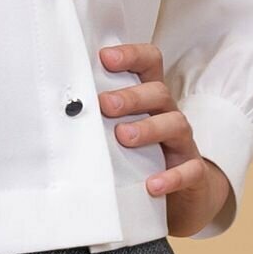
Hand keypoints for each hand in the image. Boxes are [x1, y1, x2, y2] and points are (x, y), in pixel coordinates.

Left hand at [98, 42, 232, 235]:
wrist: (184, 198)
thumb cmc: (143, 158)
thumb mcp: (121, 132)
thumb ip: (99, 119)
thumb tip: (57, 113)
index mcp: (150, 100)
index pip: (149, 63)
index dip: (131, 55)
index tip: (105, 57)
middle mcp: (168, 115)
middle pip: (159, 92)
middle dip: (131, 96)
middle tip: (105, 105)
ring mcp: (183, 144)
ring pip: (176, 124)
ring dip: (149, 129)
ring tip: (124, 137)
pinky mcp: (195, 173)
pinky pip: (190, 171)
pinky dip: (172, 177)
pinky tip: (151, 184)